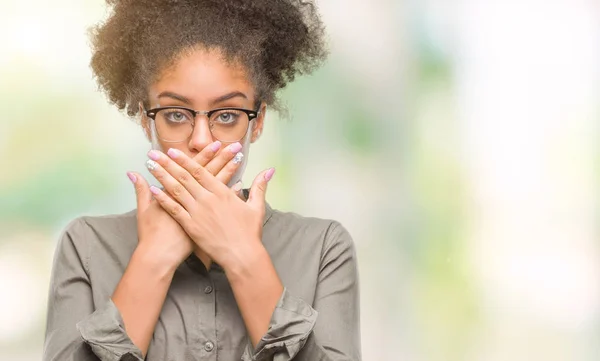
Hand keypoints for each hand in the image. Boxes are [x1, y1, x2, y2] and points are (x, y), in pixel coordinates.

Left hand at [145, 147, 274, 268]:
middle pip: (184, 176)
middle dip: (167, 163)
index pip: (200, 171)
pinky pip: (173, 209)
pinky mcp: (191, 226)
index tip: (173, 151)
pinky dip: (163, 199)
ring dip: (162, 176)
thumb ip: (259, 186)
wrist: (242, 255)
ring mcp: (197, 212)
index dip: (185, 160)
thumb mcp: (256, 207)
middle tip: (154, 153)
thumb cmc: (249, 232)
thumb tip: (268, 171)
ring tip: (150, 166)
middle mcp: (207, 199)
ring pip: (176, 190)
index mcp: (221, 192)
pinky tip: (152, 190)